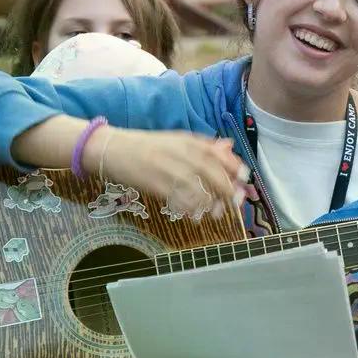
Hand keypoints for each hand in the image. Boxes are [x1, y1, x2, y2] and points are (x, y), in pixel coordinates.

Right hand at [92, 127, 248, 221]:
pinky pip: (178, 199)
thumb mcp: (176, 141)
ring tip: (216, 214)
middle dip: (227, 188)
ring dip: (211, 203)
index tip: (245, 179)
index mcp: (186, 140)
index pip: (217, 153)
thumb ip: (203, 146)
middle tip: (236, 202)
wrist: (112, 149)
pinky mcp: (155, 183)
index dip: (233, 167)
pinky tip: (195, 216)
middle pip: (211, 171)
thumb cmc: (146, 146)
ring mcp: (167, 168)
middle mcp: (179, 152)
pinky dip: (190, 208)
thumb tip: (229, 147)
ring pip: (197, 188)